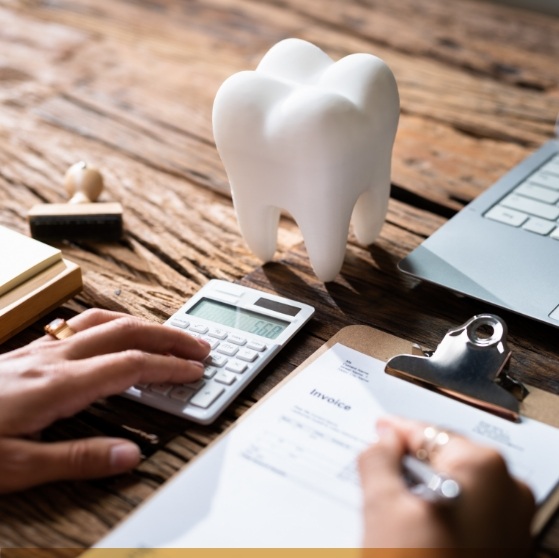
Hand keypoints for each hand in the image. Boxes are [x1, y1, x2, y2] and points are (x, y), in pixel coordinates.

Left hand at [0, 308, 209, 492]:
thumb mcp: (16, 467)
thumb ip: (78, 458)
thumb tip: (130, 454)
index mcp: (57, 385)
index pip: (130, 365)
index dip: (169, 366)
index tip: (196, 371)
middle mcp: (53, 358)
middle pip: (126, 330)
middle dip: (169, 336)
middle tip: (199, 346)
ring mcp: (40, 350)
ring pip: (104, 320)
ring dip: (144, 324)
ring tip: (168, 335)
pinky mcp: (30, 352)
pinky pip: (82, 325)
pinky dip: (114, 323)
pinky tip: (115, 333)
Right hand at [358, 416, 534, 554]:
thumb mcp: (382, 507)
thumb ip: (378, 459)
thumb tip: (384, 440)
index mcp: (483, 468)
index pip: (428, 432)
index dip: (396, 431)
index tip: (380, 430)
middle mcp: (508, 489)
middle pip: (445, 458)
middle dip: (410, 462)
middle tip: (378, 469)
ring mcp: (513, 521)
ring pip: (455, 485)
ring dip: (423, 487)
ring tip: (393, 504)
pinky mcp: (509, 546)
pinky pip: (468, 511)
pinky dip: (441, 509)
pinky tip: (416, 527)